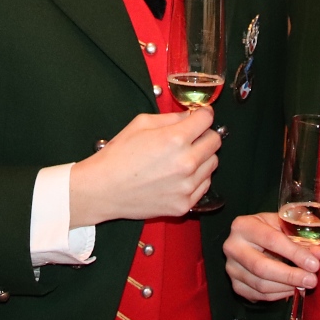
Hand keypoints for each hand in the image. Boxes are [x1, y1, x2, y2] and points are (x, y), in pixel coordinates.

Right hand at [68, 107, 220, 225]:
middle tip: (190, 137)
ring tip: (181, 158)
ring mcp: (187, 186)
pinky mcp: (184, 204)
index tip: (199, 116)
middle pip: (215, 141)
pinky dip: (197, 178)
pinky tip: (178, 175)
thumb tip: (190, 116)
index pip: (208, 119)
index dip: (203, 114)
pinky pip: (204, 185)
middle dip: (205, 134)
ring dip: (202, 157)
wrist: (104, 189)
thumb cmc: (118, 155)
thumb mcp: (141, 124)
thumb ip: (171, 117)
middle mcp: (186, 163)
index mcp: (175, 139)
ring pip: (213, 163)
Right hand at [223, 212, 319, 301]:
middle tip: (312, 280)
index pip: (271, 240)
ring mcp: (231, 268)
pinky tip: (292, 288)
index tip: (314, 263)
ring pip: (261, 285)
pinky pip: (259, 296)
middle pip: (262, 267)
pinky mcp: (235, 285)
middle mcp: (232, 247)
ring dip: (287, 287)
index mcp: (243, 225)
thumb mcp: (284, 225)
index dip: (294, 253)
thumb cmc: (270, 229)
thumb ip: (302, 238)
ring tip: (305, 284)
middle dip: (290, 276)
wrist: (251, 238)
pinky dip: (279, 295)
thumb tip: (319, 255)